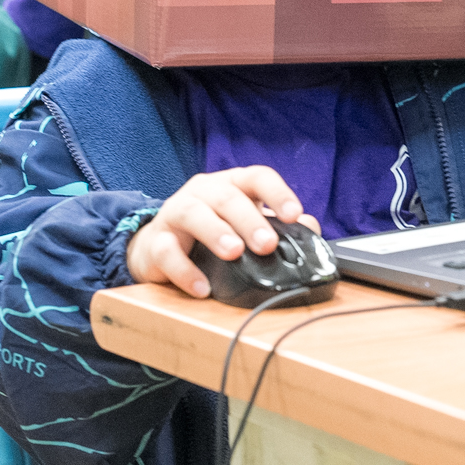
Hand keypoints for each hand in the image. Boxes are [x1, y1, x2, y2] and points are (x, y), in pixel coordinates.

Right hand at [126, 167, 319, 298]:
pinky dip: (185, 271)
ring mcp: (175, 213)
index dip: (277, 193)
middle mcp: (203, 192)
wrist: (157, 245)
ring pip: (194, 214)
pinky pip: (167, 252)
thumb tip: (310, 227)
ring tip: (234, 253)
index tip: (294, 215)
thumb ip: (277, 225)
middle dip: (250, 220)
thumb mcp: (245, 224)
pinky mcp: (155, 241)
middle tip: (267, 244)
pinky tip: (202, 287)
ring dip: (216, 233)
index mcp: (231, 185)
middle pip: (227, 197)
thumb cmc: (210, 230)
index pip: (257, 177)